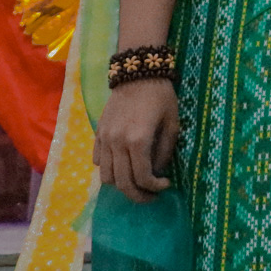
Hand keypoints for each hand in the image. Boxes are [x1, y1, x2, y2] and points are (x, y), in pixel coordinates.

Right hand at [95, 79, 178, 203]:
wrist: (137, 73)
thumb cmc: (160, 96)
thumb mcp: (172, 123)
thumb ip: (164, 151)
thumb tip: (158, 172)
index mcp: (138, 141)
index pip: (142, 177)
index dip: (154, 188)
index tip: (165, 185)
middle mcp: (117, 143)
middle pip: (122, 183)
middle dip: (138, 195)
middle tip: (150, 196)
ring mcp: (104, 139)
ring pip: (106, 176)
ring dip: (121, 185)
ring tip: (136, 184)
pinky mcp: (98, 134)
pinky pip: (98, 161)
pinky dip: (109, 170)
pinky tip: (123, 166)